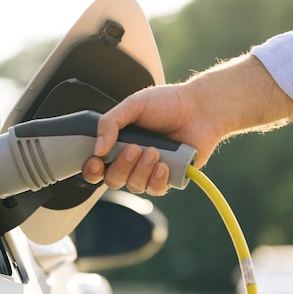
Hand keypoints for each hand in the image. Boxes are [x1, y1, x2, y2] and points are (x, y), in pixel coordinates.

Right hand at [82, 54, 292, 195]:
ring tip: (155, 151)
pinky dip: (157, 179)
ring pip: (134, 186)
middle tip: (135, 148)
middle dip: (121, 166)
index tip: (97, 162)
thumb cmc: (167, 104)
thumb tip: (97, 149)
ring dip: (141, 170)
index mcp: (118, 143)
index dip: (92, 170)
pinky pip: (155, 190)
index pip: (97, 166)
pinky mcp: (168, 178)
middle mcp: (131, 160)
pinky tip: (164, 165)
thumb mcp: (133, 105)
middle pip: (112, 180)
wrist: (200, 109)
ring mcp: (149, 171)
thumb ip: (110, 123)